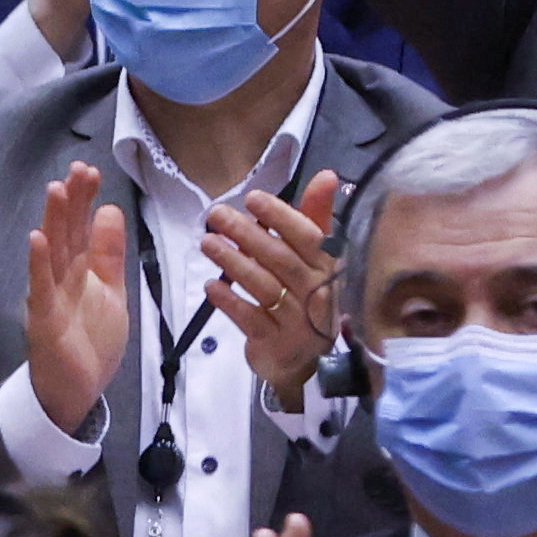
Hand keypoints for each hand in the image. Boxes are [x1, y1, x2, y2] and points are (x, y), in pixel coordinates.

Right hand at [22, 163, 130, 437]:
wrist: (75, 392)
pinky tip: (36, 238)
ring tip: (56, 189)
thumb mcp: (111, 291)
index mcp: (79, 270)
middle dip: (72, 201)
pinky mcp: (44, 319)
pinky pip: (41, 288)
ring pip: (52, 253)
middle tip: (79, 169)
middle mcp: (62, 277)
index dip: (85, 200)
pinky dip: (38, 263)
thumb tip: (110, 209)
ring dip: (53, 220)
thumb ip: (109, 254)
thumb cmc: (89, 341)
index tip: (90, 171)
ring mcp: (50, 296)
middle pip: (67, 232)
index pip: (82, 227)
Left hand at [204, 172, 346, 406]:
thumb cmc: (309, 297)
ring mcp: (298, 322)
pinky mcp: (276, 344)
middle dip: (246, 234)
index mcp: (329, 267)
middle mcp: (317, 293)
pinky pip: (250, 319)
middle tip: (216, 215)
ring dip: (233, 262)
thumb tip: (327, 175)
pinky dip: (230, 301)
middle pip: (280, 259)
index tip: (253, 199)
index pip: (308, 237)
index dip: (281, 216)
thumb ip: (316, 217)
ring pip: (263, 286)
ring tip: (207, 243)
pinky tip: (212, 286)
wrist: (308, 362)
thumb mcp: (316, 258)